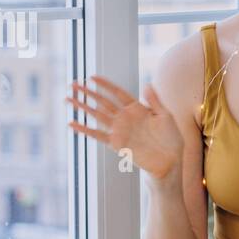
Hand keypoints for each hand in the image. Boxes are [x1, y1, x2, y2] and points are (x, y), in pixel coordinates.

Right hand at [65, 75, 183, 179]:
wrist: (169, 161)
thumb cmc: (171, 139)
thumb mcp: (165, 117)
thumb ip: (155, 101)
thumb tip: (146, 84)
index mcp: (137, 108)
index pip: (118, 93)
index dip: (105, 85)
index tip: (92, 77)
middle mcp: (125, 117)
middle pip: (103, 101)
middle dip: (88, 93)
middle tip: (73, 84)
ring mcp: (119, 130)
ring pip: (97, 115)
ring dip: (82, 107)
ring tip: (68, 98)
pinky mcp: (116, 143)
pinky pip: (97, 135)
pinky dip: (84, 130)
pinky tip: (72, 123)